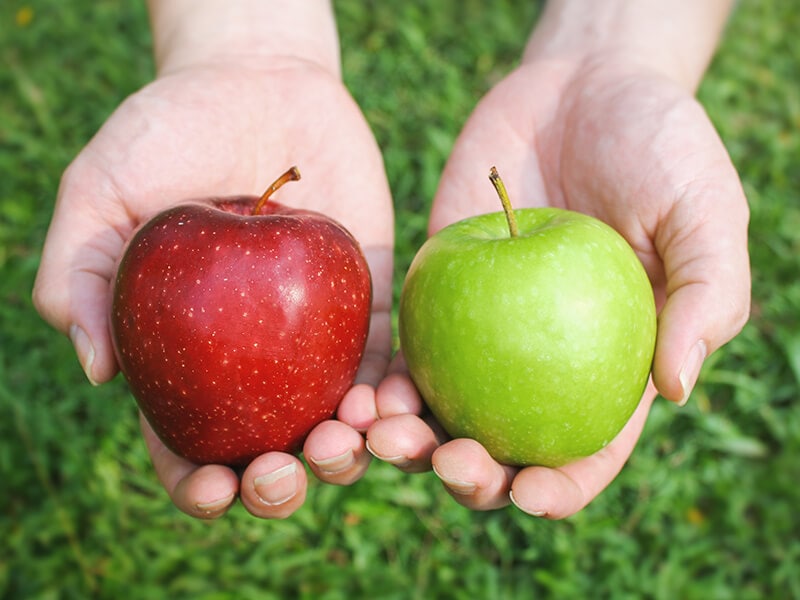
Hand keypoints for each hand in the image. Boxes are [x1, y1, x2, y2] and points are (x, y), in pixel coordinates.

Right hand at [33, 59, 393, 518]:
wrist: (259, 84)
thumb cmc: (170, 131)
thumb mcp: (102, 189)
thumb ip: (82, 271)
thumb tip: (97, 370)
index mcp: (183, 354)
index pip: (187, 442)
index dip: (199, 483)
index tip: (215, 488)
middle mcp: (252, 359)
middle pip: (270, 449)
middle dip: (279, 484)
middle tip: (283, 471)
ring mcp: (314, 337)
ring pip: (337, 423)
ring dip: (345, 454)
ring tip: (344, 443)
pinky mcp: (367, 305)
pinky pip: (386, 364)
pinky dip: (390, 396)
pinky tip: (387, 405)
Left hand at [367, 52, 749, 517]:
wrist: (581, 84)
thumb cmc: (660, 145)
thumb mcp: (706, 211)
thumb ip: (708, 297)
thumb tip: (676, 390)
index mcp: (611, 366)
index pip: (587, 451)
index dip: (560, 488)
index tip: (528, 495)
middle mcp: (542, 362)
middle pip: (501, 445)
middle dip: (470, 475)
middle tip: (445, 463)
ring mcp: (485, 330)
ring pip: (441, 409)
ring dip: (407, 438)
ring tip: (382, 437)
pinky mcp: (439, 290)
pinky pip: (406, 347)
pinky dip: (383, 377)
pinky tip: (360, 391)